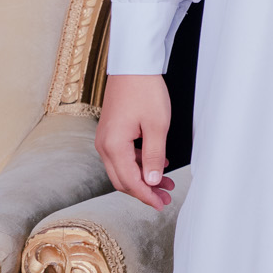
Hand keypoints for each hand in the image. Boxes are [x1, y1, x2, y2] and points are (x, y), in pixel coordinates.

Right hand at [95, 74, 174, 209]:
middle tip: (166, 197)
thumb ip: (154, 155)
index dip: (146, 196)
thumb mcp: (157, 125)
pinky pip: (123, 156)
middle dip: (145, 191)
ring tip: (167, 182)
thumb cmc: (146, 92)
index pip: (130, 181)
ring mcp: (106, 139)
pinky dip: (140, 163)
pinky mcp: (111, 133)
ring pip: (123, 168)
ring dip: (144, 177)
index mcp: (114, 146)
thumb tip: (153, 181)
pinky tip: (159, 162)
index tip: (161, 204)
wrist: (133, 68)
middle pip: (122, 179)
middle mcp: (104, 146)